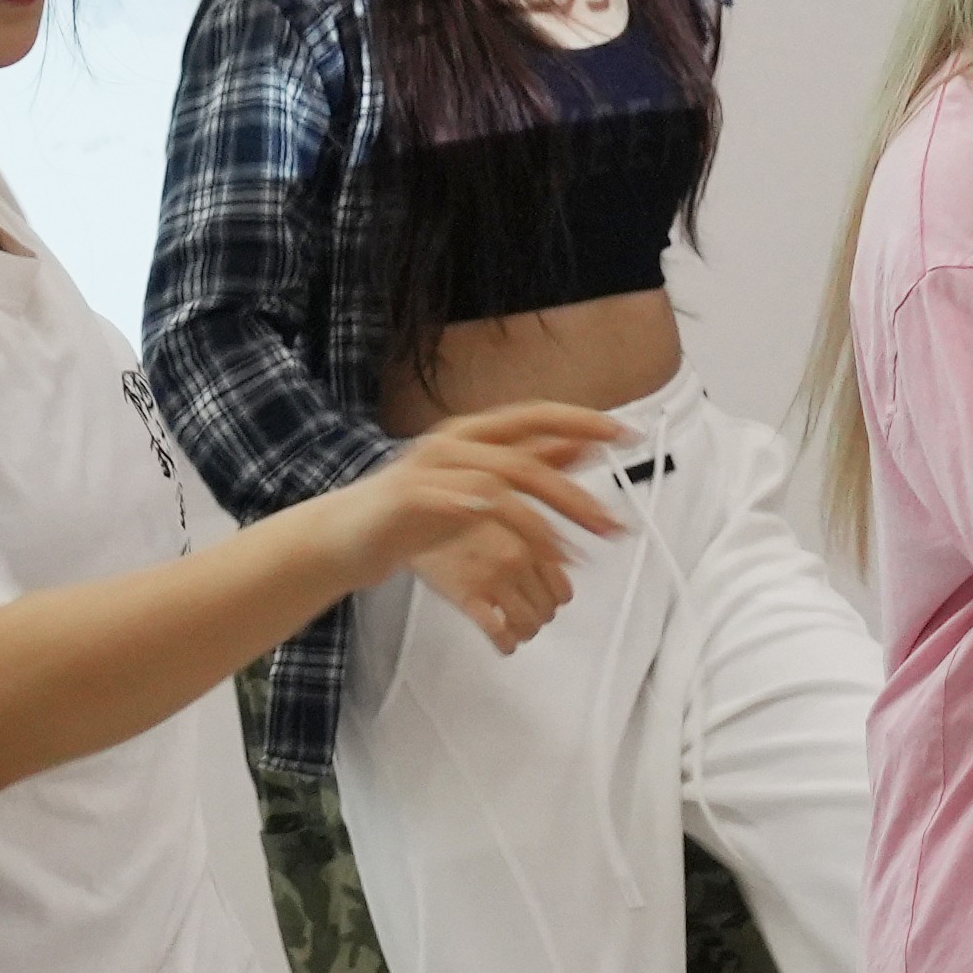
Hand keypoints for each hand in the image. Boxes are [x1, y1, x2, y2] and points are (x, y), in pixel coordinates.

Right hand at [308, 404, 622, 637]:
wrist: (346, 534)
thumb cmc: (416, 511)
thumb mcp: (481, 482)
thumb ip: (531, 459)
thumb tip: (588, 443)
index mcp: (472, 432)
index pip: (535, 414)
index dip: (582, 419)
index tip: (626, 433)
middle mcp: (452, 442)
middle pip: (525, 459)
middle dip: (575, 495)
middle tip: (612, 526)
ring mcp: (428, 468)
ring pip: (499, 485)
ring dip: (544, 523)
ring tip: (574, 557)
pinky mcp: (409, 499)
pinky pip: (456, 504)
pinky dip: (488, 516)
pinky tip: (518, 543)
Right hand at [411, 514, 583, 653]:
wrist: (411, 524)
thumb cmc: (455, 521)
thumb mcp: (502, 518)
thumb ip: (532, 538)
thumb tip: (564, 562)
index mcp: (527, 539)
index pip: (562, 587)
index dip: (555, 600)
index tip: (545, 602)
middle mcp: (515, 559)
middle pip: (547, 610)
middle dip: (538, 617)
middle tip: (524, 615)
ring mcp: (493, 580)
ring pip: (528, 625)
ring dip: (524, 632)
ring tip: (512, 628)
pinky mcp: (468, 598)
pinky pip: (500, 634)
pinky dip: (506, 644)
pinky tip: (502, 643)